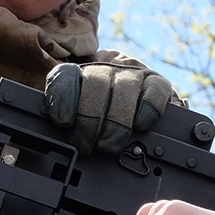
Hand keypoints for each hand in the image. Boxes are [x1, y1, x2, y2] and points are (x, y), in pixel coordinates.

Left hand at [43, 62, 172, 154]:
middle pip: (95, 85)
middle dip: (89, 120)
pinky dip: (145, 112)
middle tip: (86, 145)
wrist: (139, 104)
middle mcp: (105, 69)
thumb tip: (57, 137)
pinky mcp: (157, 83)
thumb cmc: (101, 119)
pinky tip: (139, 126)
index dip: (63, 98)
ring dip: (115, 123)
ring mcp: (132, 74)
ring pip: (123, 91)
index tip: (63, 120)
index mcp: (79, 74)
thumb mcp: (79, 118)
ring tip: (109, 145)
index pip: (65, 76)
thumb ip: (68, 123)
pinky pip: (152, 93)